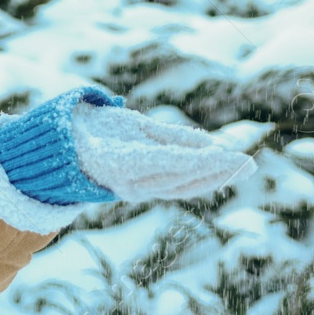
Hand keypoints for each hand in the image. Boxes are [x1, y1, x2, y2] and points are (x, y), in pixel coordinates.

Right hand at [72, 102, 256, 200]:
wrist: (64, 150)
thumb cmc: (96, 128)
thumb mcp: (131, 123)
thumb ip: (169, 136)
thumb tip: (209, 144)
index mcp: (122, 162)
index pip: (171, 163)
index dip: (202, 160)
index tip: (229, 154)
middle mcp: (132, 184)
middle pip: (183, 179)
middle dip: (218, 171)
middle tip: (250, 162)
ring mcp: (138, 191)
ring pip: (184, 187)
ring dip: (216, 177)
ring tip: (244, 166)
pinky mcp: (144, 190)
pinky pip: (177, 187)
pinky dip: (200, 180)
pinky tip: (220, 170)